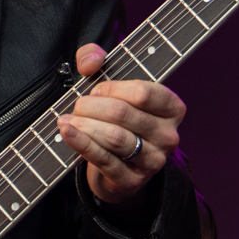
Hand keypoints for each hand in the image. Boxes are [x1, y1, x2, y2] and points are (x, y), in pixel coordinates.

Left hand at [55, 41, 184, 205]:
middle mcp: (168, 136)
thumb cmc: (117, 119)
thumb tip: (91, 62)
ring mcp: (152, 161)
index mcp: (172, 108)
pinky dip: (80, 142)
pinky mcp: (131, 180)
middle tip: (77, 105)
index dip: (112, 88)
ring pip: (113, 137)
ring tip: (67, 119)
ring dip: (84, 124)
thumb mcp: (110, 83)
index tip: (96, 88)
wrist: (117, 168)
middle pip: (123, 114)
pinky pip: (102, 158)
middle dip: (92, 106)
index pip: (143, 93)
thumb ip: (96, 58)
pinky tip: (66, 131)